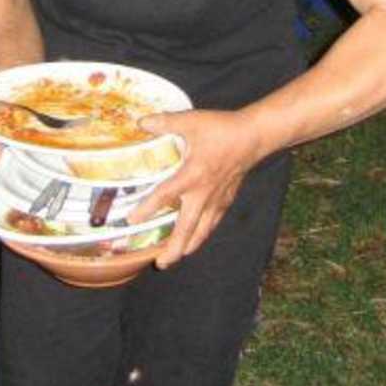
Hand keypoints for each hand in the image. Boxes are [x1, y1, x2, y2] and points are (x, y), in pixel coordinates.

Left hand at [137, 108, 261, 268]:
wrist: (253, 136)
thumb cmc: (222, 129)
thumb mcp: (191, 121)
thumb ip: (165, 122)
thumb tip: (141, 122)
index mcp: (192, 175)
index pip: (165, 196)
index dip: (147, 209)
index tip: (132, 220)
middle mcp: (203, 193)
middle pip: (186, 228)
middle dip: (173, 248)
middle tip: (160, 264)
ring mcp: (217, 199)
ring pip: (202, 230)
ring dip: (189, 246)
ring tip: (177, 257)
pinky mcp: (227, 198)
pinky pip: (213, 222)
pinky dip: (204, 233)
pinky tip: (200, 236)